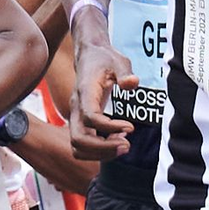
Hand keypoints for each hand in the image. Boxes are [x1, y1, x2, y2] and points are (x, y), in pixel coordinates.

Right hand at [68, 38, 136, 159]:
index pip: (90, 118)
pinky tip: (116, 141)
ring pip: (77, 147)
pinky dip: (97, 151)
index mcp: (85, 93)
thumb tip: (132, 84)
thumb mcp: (118, 60)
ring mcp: (76, 117)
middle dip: (103, 149)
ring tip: (123, 145)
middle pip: (78, 140)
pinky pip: (82, 145)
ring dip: (100, 153)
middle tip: (127, 145)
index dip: (110, 127)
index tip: (131, 127)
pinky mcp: (80, 122)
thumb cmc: (104, 59)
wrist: (89, 56)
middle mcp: (76, 108)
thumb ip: (125, 72)